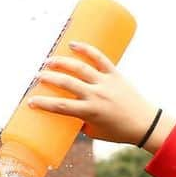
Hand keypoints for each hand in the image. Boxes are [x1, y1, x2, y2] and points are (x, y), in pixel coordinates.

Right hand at [29, 41, 174, 150]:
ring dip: (62, 62)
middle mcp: (96, 95)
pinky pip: (99, 58)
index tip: (30, 102)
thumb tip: (66, 111)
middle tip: (38, 76)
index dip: (43, 104)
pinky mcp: (115, 74)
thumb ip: (80, 121)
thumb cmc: (118, 132)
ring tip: (49, 60)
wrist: (145, 124)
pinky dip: (86, 49)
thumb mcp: (95, 132)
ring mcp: (106, 83)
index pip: (61, 107)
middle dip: (49, 78)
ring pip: (80, 68)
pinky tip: (73, 44)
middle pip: (67, 83)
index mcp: (90, 113)